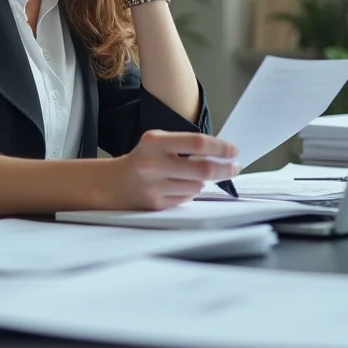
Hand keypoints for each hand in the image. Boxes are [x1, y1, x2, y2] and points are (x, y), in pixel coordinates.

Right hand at [107, 130, 239, 210]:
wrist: (113, 184)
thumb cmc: (142, 159)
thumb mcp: (157, 142)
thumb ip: (184, 144)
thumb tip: (220, 152)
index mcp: (154, 143)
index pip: (197, 142)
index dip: (219, 147)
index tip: (233, 150)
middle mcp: (153, 165)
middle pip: (202, 169)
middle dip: (224, 169)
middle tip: (234, 167)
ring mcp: (154, 187)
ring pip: (197, 186)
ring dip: (203, 181)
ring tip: (193, 176)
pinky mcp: (156, 205)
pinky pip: (186, 199)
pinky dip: (189, 193)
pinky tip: (178, 187)